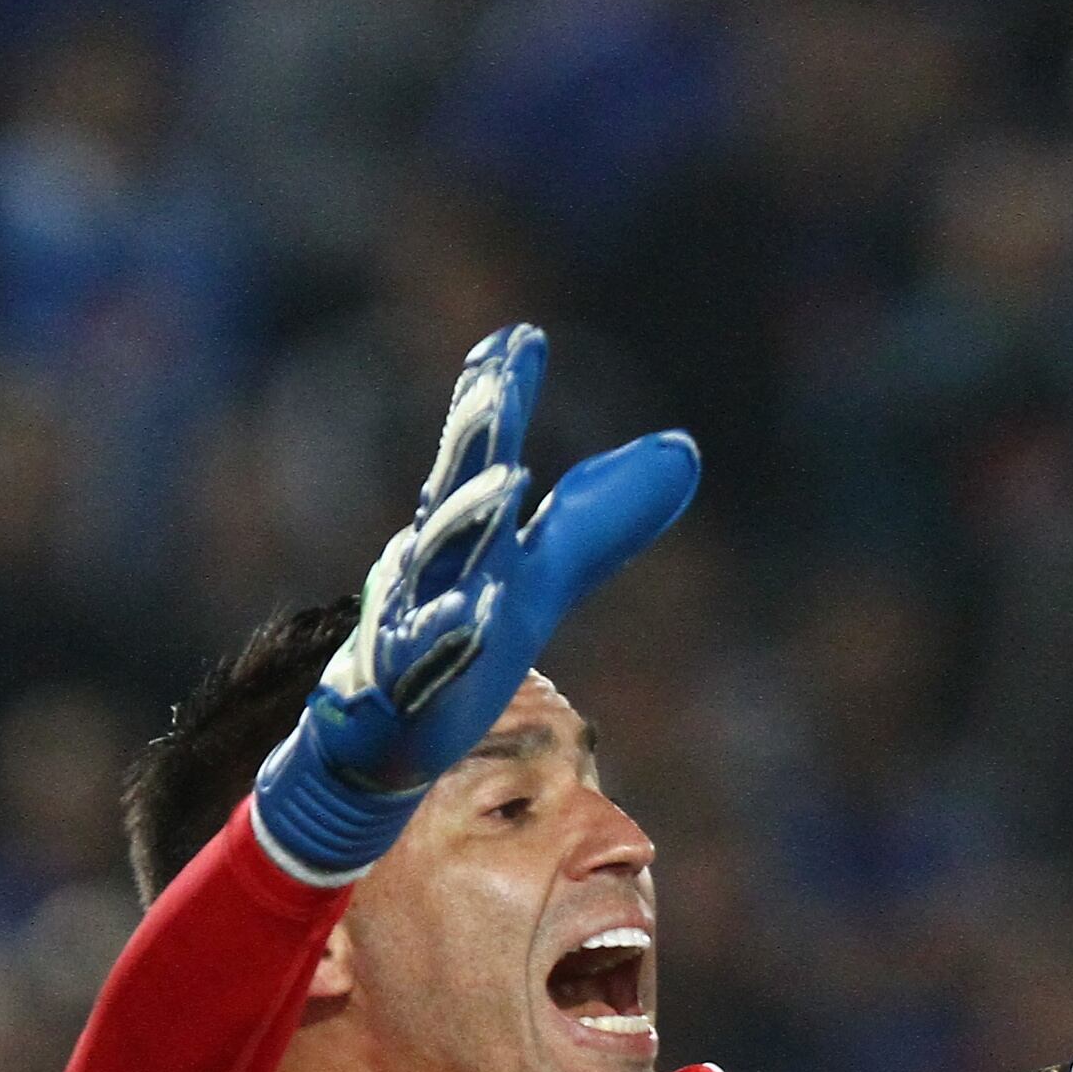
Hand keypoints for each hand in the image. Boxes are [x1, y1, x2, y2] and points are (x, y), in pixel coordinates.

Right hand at [253, 325, 701, 880]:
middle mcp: (437, 571)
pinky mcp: (405, 694)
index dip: (498, 396)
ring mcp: (412, 628)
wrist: (387, 735)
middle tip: (499, 382)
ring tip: (507, 483)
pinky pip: (426, 664)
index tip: (522, 336)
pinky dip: (450, 640)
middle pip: (457, 492)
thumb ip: (604, 515)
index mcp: (467, 537)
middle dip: (476, 437)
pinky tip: (478, 616)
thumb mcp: (543, 572)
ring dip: (467, 524)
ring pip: (437, 571)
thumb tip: (685, 449)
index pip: (482, 455)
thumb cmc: (461, 639)